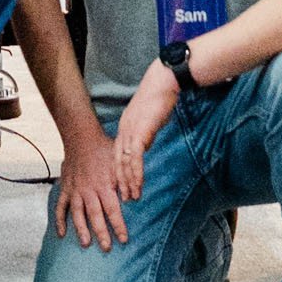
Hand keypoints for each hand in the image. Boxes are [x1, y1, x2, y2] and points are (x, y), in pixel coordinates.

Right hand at [55, 125, 129, 249]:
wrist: (82, 138)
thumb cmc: (104, 149)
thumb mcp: (118, 162)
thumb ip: (125, 180)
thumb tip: (135, 197)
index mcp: (103, 185)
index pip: (112, 210)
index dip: (118, 226)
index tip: (124, 239)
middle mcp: (88, 190)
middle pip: (95, 215)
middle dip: (101, 233)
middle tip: (106, 248)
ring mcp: (75, 190)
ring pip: (77, 213)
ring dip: (81, 229)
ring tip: (86, 244)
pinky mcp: (65, 188)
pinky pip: (60, 206)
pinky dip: (59, 220)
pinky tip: (61, 234)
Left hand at [112, 61, 179, 200]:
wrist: (163, 84)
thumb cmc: (160, 98)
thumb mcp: (150, 120)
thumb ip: (146, 133)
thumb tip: (146, 145)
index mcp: (125, 126)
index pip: (118, 153)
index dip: (119, 170)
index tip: (123, 185)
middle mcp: (123, 130)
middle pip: (117, 161)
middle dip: (121, 181)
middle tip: (124, 198)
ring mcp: (129, 132)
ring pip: (124, 163)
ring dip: (128, 182)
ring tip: (132, 197)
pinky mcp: (138, 134)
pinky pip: (134, 159)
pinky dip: (135, 174)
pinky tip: (138, 185)